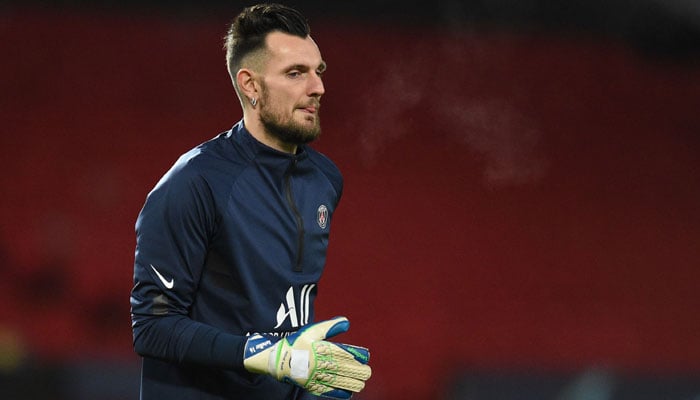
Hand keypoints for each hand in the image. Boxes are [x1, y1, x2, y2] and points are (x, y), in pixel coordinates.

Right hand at [244, 316, 371, 398]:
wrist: (277, 360)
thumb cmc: (296, 343)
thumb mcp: (311, 331)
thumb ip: (330, 327)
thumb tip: (346, 321)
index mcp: (321, 350)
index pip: (343, 353)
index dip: (355, 355)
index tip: (365, 357)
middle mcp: (320, 364)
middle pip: (342, 369)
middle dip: (356, 372)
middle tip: (367, 373)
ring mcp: (316, 376)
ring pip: (337, 381)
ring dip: (351, 383)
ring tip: (361, 384)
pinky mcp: (311, 386)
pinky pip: (327, 391)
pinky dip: (338, 393)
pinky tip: (348, 394)